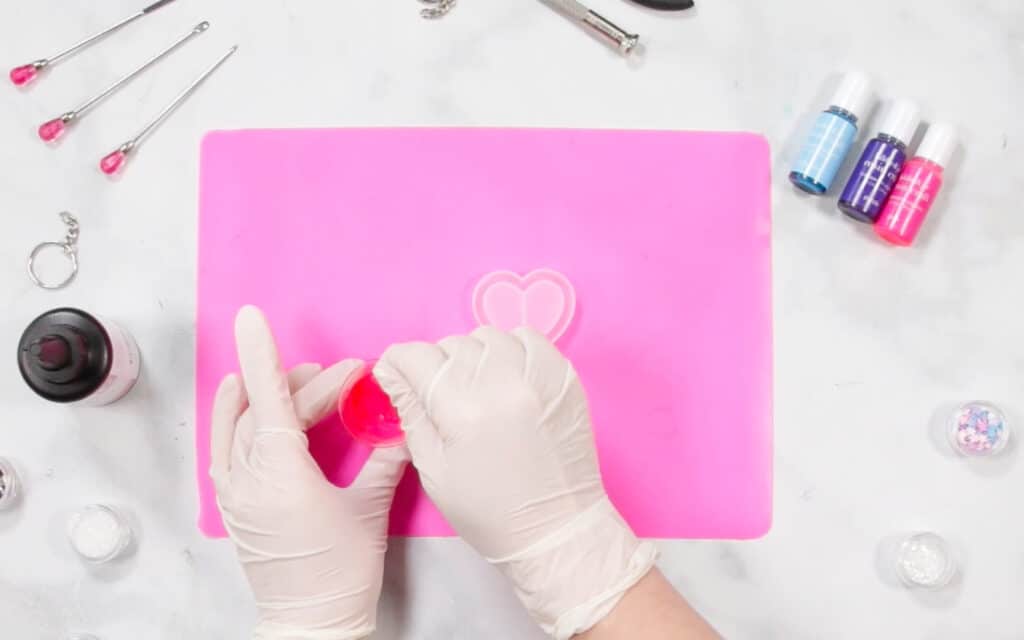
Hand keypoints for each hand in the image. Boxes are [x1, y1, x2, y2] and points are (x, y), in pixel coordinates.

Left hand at [210, 306, 407, 639]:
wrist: (310, 623)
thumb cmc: (341, 572)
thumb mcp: (370, 510)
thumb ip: (386, 461)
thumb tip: (403, 429)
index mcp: (282, 473)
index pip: (269, 398)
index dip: (263, 353)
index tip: (251, 317)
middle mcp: (247, 478)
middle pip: (268, 409)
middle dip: (307, 385)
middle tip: (346, 378)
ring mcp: (234, 492)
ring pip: (241, 425)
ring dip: (268, 396)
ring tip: (298, 379)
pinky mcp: (233, 505)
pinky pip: (225, 448)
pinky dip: (234, 419)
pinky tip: (243, 405)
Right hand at [374, 327, 656, 639]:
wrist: (555, 528)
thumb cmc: (487, 509)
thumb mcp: (434, 469)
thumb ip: (411, 412)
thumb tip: (392, 372)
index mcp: (463, 410)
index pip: (416, 356)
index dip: (398, 363)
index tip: (397, 375)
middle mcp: (502, 384)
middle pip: (451, 345)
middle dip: (436, 364)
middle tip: (442, 397)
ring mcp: (538, 377)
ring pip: (488, 336)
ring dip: (474, 354)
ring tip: (476, 386)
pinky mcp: (564, 377)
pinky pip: (529, 338)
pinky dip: (511, 348)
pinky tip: (507, 376)